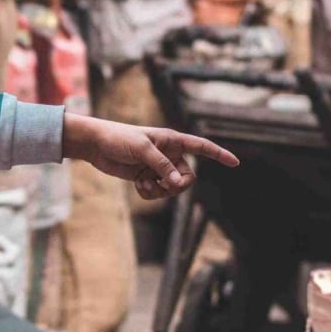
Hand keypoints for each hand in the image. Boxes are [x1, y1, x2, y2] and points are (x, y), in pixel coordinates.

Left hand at [61, 115, 238, 200]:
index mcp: (172, 141)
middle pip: (188, 177)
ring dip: (161, 191)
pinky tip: (138, 186)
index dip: (219, 154)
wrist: (96, 145)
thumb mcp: (142, 149)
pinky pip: (157, 193)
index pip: (201, 147)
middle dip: (179, 185)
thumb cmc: (118, 138)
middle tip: (168, 186)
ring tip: (145, 183)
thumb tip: (177, 182)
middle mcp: (168, 154)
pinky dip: (150, 193)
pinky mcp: (145, 177)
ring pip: (172, 188)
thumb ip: (161, 165)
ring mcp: (157, 167)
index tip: (235, 163)